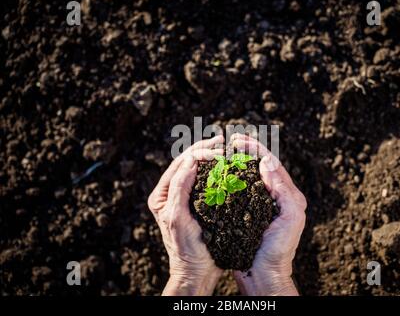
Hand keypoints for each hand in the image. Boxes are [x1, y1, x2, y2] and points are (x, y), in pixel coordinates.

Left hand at [147, 136, 223, 295]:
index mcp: (161, 195)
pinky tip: (225, 166)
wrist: (196, 271)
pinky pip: (205, 182)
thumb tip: (190, 161)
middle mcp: (171, 194)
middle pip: (187, 164)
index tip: (216, 150)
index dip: (197, 153)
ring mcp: (185, 198)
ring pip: (196, 170)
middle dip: (203, 150)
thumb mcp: (178, 217)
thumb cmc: (185, 248)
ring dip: (209, 158)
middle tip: (221, 142)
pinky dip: (214, 171)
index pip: (179, 165)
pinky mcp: (198, 204)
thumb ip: (179, 188)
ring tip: (223, 148)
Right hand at [230, 133, 306, 295]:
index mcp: (288, 195)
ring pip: (248, 177)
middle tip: (231, 140)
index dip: (256, 149)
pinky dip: (230, 180)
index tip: (239, 140)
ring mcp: (260, 205)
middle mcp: (275, 197)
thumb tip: (268, 163)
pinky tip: (219, 176)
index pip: (271, 164)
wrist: (264, 275)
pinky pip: (239, 192)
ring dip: (237, 163)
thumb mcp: (290, 219)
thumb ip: (284, 190)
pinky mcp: (247, 214)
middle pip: (260, 166)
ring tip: (224, 153)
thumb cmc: (279, 250)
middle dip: (247, 150)